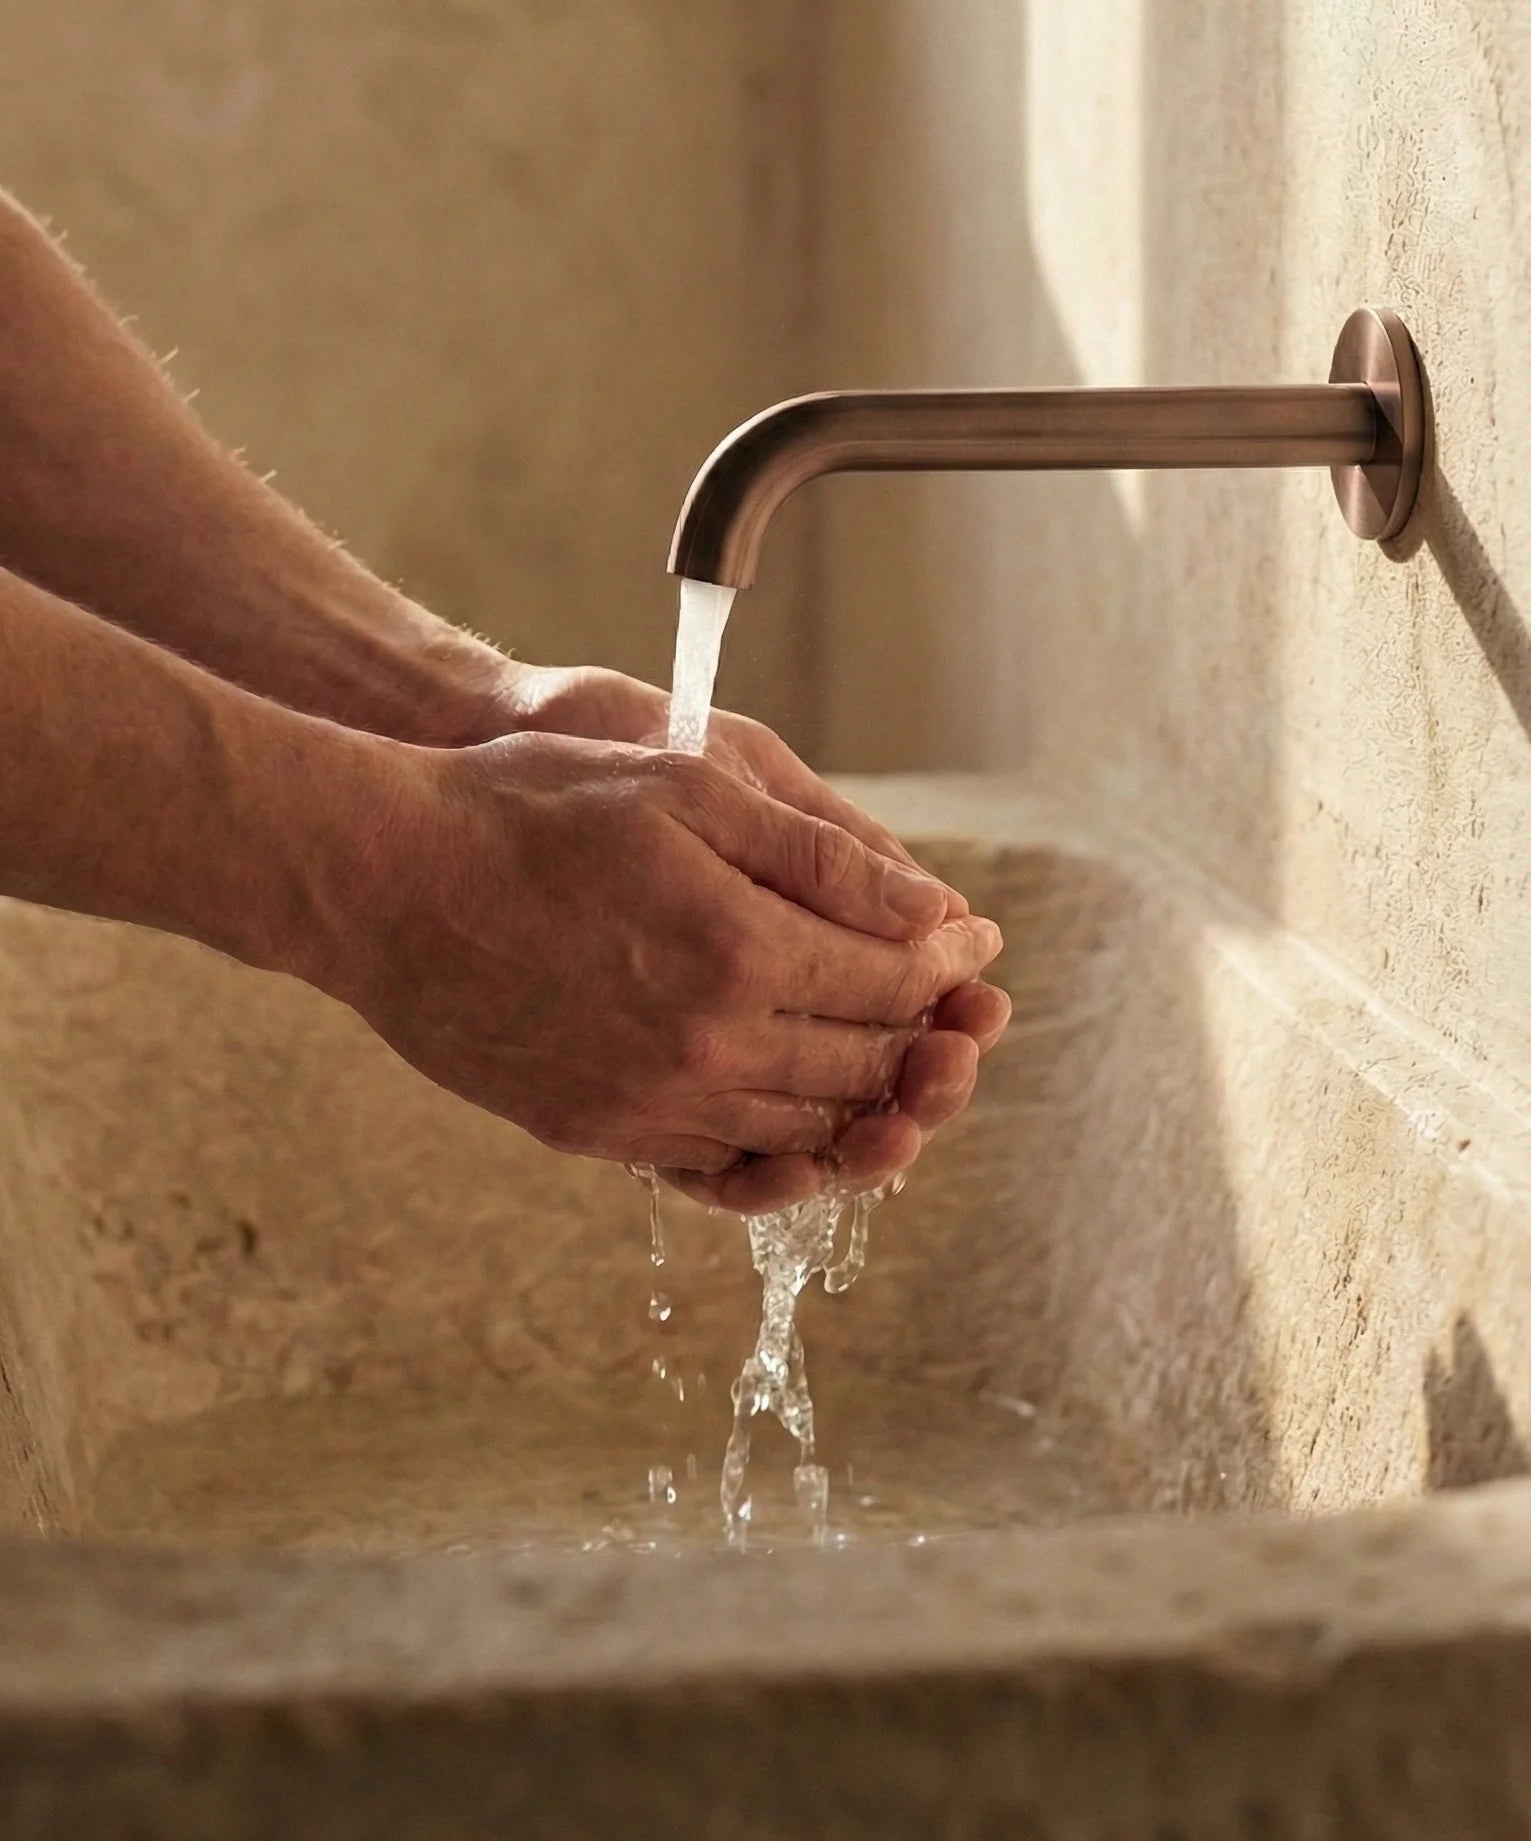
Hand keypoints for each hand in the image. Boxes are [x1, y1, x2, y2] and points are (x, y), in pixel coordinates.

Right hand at [491, 661, 1012, 1143]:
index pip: (892, 982)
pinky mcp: (599, 1133)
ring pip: (803, 1128)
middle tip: (958, 1017)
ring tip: (892, 1064)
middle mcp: (706, 1047)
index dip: (945, 963)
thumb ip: (822, 857)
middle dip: (926, 1039)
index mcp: (740, 952)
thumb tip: (939, 912)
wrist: (387, 882)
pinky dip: (782, 1139)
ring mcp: (648, 1103)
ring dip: (865, 1100)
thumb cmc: (532, 809)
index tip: (970, 945)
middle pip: (862, 1065)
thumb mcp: (689, 789)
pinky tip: (795, 1104)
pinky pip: (722, 1162)